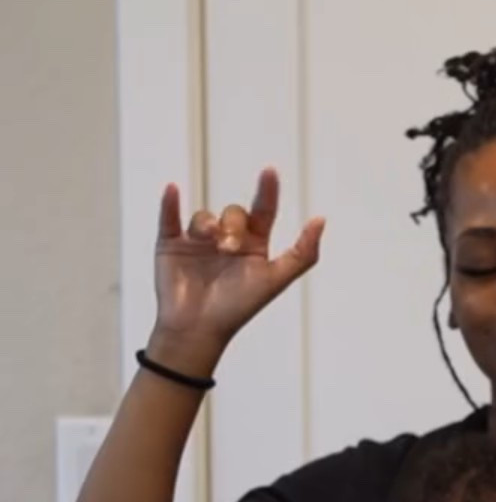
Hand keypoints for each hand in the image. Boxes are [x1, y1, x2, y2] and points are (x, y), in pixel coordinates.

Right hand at [152, 169, 323, 373]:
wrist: (198, 329)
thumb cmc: (237, 308)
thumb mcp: (275, 279)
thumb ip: (302, 253)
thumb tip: (320, 219)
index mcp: (253, 247)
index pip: (263, 211)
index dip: (268, 191)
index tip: (270, 172)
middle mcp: (227, 241)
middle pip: (234, 213)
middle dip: (233, 225)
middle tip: (229, 248)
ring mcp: (198, 242)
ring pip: (205, 216)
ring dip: (208, 224)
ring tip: (209, 242)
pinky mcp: (171, 245)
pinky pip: (169, 217)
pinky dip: (170, 203)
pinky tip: (173, 189)